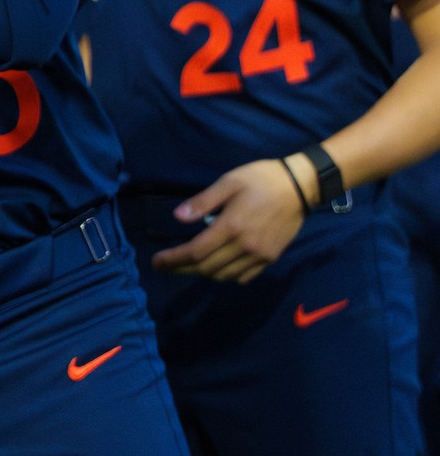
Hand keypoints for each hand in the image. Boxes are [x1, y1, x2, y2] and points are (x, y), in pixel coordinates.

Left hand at [152, 158, 307, 282]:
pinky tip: (218, 266)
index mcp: (231, 226)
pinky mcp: (271, 258)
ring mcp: (260, 255)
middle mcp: (245, 246)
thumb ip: (202, 202)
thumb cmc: (261, 179)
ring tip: (189, 265)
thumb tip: (177, 217)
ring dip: (203, 273)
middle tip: (166, 265)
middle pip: (207, 268)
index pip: (196, 251)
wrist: (300, 186)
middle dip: (182, 269)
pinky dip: (227, 275)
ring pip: (225, 275)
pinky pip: (244, 276)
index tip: (157, 262)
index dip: (173, 259)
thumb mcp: (228, 183)